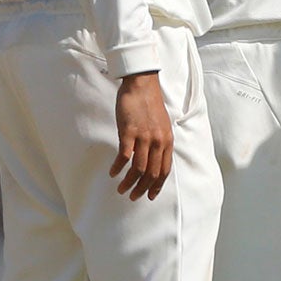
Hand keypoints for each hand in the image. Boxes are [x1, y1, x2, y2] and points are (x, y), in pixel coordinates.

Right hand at [112, 71, 172, 199]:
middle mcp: (158, 142)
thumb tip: (153, 159)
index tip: (150, 196)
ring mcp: (144, 137)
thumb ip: (159, 142)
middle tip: (132, 196)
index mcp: (167, 141)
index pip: (164, 170)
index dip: (157, 186)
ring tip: (121, 189)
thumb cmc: (150, 104)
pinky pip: (124, 156)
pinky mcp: (129, 132)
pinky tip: (113, 172)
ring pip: (138, 169)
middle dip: (142, 189)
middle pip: (151, 173)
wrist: (142, 84)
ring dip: (129, 182)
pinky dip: (118, 168)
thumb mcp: (162, 125)